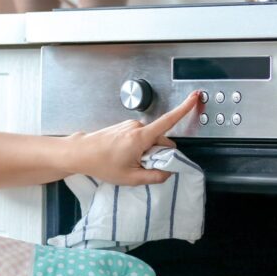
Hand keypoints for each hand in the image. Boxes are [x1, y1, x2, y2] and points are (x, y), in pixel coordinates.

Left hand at [63, 91, 199, 185]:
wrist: (81, 153)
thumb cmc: (102, 164)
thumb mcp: (131, 177)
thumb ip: (154, 176)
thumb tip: (168, 173)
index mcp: (141, 137)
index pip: (169, 121)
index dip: (184, 109)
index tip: (195, 98)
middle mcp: (137, 127)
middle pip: (161, 139)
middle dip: (159, 154)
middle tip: (144, 167)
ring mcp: (130, 125)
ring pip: (150, 140)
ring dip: (148, 152)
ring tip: (130, 162)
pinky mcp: (125, 127)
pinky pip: (141, 137)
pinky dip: (139, 148)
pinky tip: (125, 157)